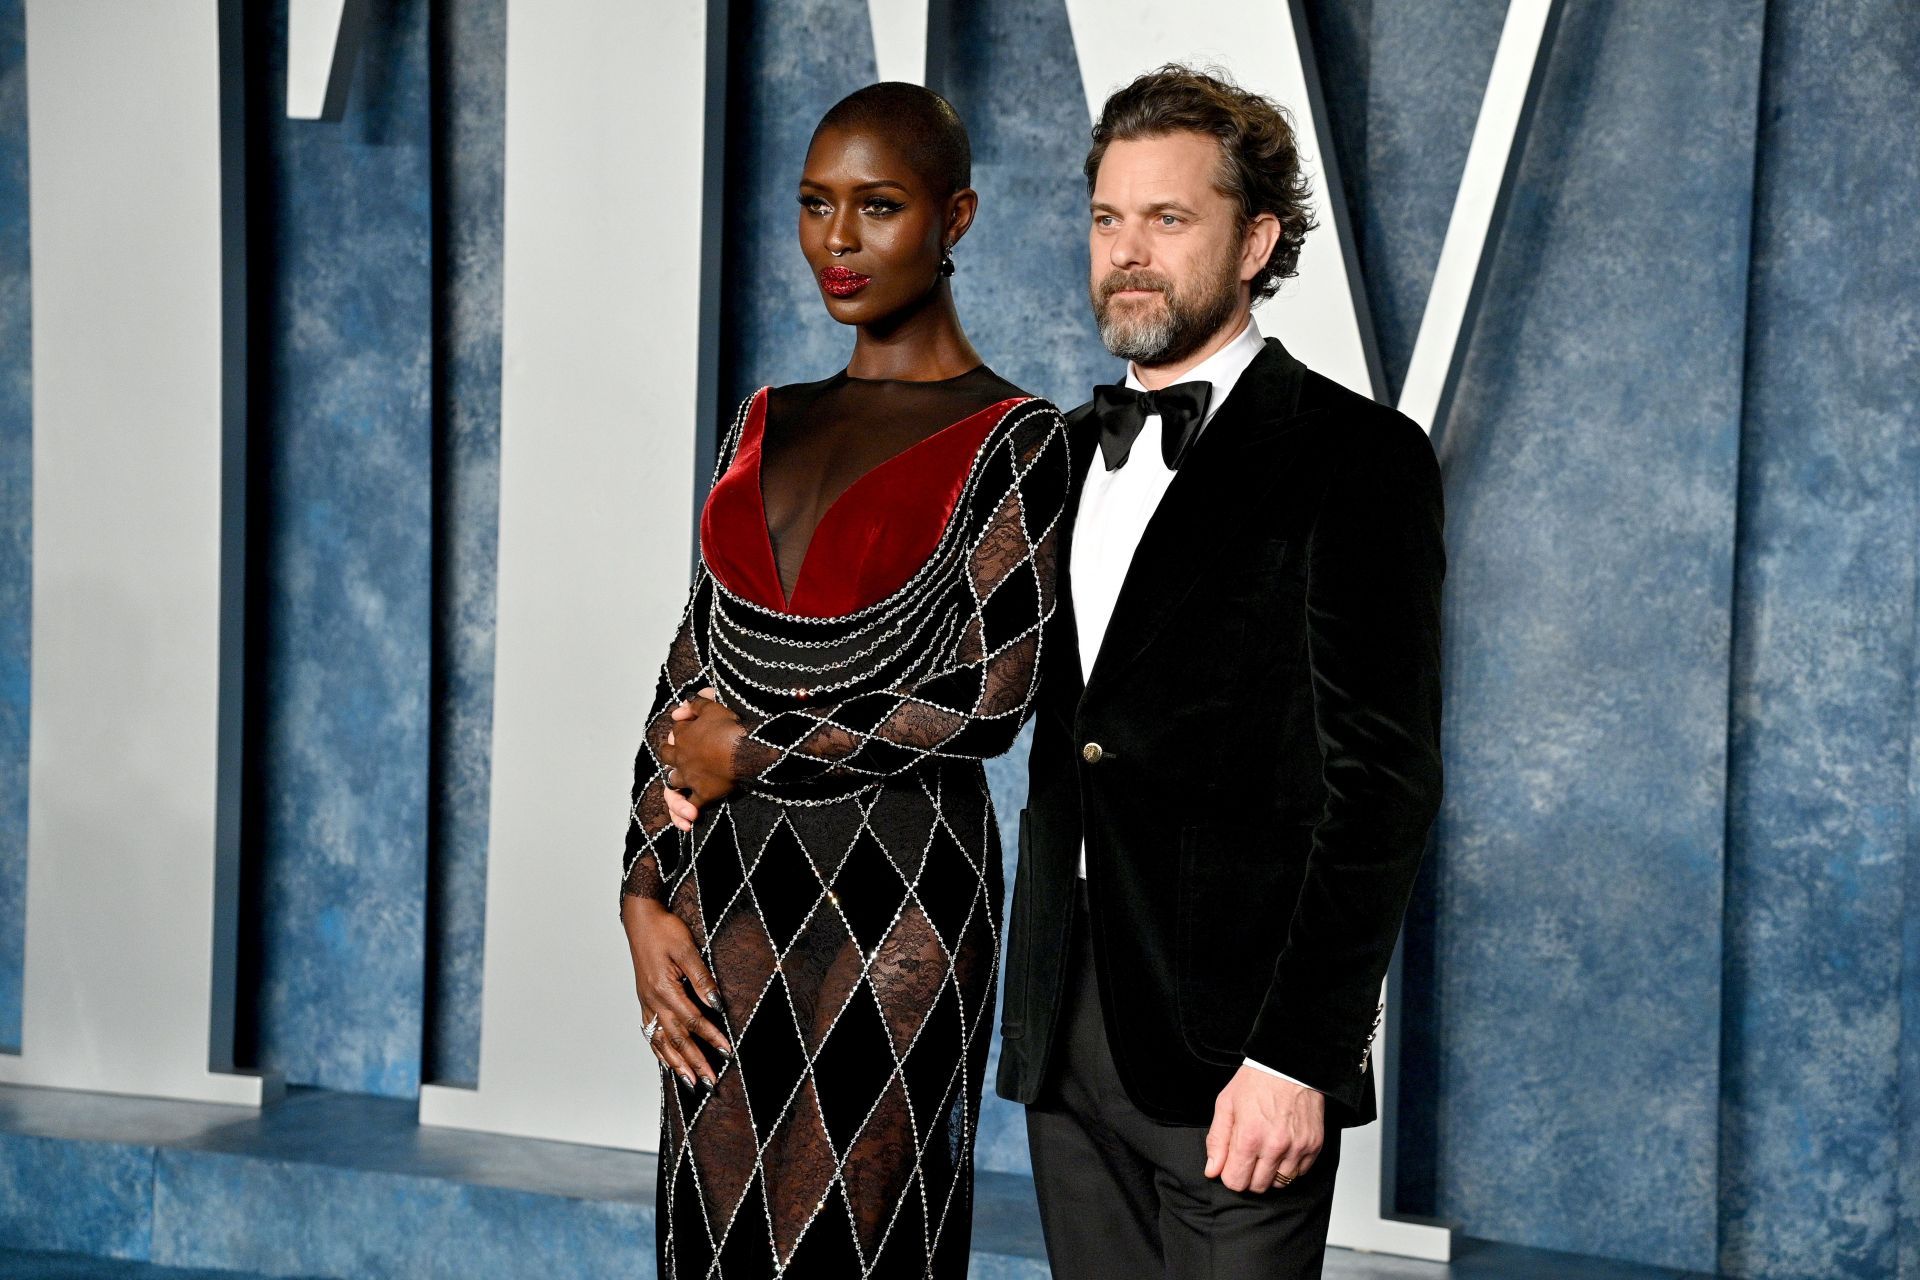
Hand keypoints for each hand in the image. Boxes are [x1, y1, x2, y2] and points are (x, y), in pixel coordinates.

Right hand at [620, 892, 731, 1087]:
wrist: (640, 921)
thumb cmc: (665, 931)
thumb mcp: (687, 949)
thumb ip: (702, 978)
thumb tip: (717, 1004)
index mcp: (664, 990)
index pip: (693, 1020)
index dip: (711, 1037)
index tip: (727, 1051)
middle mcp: (653, 1001)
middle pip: (677, 1038)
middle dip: (695, 1062)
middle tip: (710, 1082)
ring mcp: (646, 1004)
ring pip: (662, 1041)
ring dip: (677, 1064)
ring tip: (691, 1083)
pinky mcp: (644, 1002)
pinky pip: (651, 1034)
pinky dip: (660, 1051)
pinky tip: (668, 1062)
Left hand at [660, 688, 740, 822]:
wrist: (748, 750)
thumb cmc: (732, 727)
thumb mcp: (714, 707)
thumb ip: (695, 704)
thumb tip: (678, 710)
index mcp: (683, 734)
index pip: (676, 730)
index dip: (683, 728)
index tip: (693, 728)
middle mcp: (681, 757)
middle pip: (666, 755)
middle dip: (671, 755)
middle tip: (682, 756)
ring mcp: (690, 777)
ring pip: (672, 782)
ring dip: (675, 782)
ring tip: (685, 784)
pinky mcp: (703, 793)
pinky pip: (690, 806)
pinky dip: (687, 812)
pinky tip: (690, 818)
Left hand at [1204, 1066, 1324, 1192]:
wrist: (1289, 1065)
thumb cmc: (1257, 1081)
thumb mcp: (1226, 1105)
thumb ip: (1217, 1141)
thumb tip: (1212, 1171)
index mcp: (1249, 1137)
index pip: (1236, 1182)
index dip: (1230, 1174)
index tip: (1232, 1163)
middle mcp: (1275, 1146)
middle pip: (1257, 1186)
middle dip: (1249, 1175)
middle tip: (1249, 1155)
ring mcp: (1297, 1147)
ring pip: (1280, 1183)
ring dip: (1270, 1173)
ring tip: (1266, 1150)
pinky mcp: (1314, 1145)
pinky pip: (1299, 1173)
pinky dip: (1289, 1166)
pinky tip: (1283, 1148)